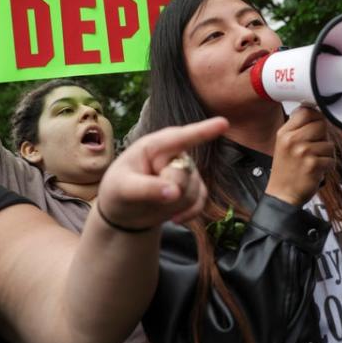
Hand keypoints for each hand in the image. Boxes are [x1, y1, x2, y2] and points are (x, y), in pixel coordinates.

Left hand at [95, 117, 226, 229]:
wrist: (125, 210)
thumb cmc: (118, 190)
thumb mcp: (122, 189)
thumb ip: (146, 189)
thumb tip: (174, 193)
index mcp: (155, 145)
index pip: (181, 138)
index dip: (203, 130)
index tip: (223, 123)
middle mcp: (176, 154)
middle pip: (185, 174)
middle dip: (169, 190)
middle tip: (145, 196)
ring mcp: (188, 170)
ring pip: (194, 190)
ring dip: (174, 204)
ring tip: (153, 202)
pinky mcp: (195, 188)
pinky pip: (201, 202)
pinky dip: (188, 214)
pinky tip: (174, 219)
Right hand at [265, 107, 335, 206]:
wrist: (282, 195)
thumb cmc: (286, 170)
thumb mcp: (284, 144)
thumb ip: (298, 128)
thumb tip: (318, 114)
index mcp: (284, 133)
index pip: (306, 111)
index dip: (316, 116)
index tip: (316, 125)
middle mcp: (292, 140)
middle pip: (321, 124)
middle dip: (323, 136)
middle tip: (315, 148)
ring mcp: (303, 152)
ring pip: (329, 144)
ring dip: (326, 154)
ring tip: (314, 161)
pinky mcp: (313, 165)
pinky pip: (332, 159)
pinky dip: (327, 166)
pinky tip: (317, 170)